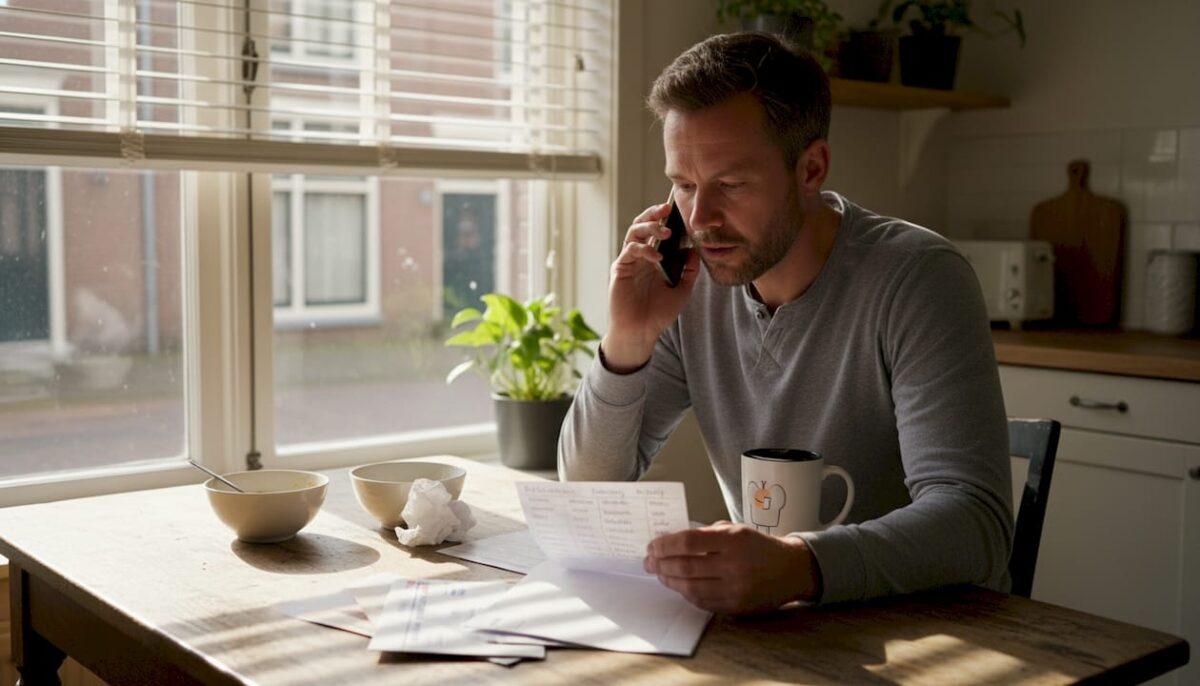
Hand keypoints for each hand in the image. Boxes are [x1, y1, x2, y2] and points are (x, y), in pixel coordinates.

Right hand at [602, 202, 700, 371]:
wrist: (641, 332)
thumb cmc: (658, 313)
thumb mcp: (682, 290)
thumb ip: (689, 271)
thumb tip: (695, 250)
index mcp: (652, 258)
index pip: (656, 231)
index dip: (664, 219)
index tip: (677, 208)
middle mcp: (639, 257)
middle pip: (641, 226)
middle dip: (652, 214)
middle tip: (666, 207)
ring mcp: (628, 262)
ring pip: (633, 233)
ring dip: (649, 227)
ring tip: (665, 231)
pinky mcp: (620, 270)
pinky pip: (630, 251)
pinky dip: (643, 249)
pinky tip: (657, 256)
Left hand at [644, 521, 821, 614]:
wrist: (791, 570)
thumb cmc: (758, 546)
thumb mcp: (736, 529)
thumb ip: (706, 534)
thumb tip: (671, 542)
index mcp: (734, 540)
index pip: (689, 542)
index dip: (665, 544)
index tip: (652, 545)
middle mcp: (735, 565)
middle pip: (685, 566)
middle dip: (661, 564)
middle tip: (649, 561)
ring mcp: (736, 589)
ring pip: (690, 587)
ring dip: (669, 580)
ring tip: (659, 573)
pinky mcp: (736, 607)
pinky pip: (702, 602)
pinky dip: (686, 593)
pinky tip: (678, 585)